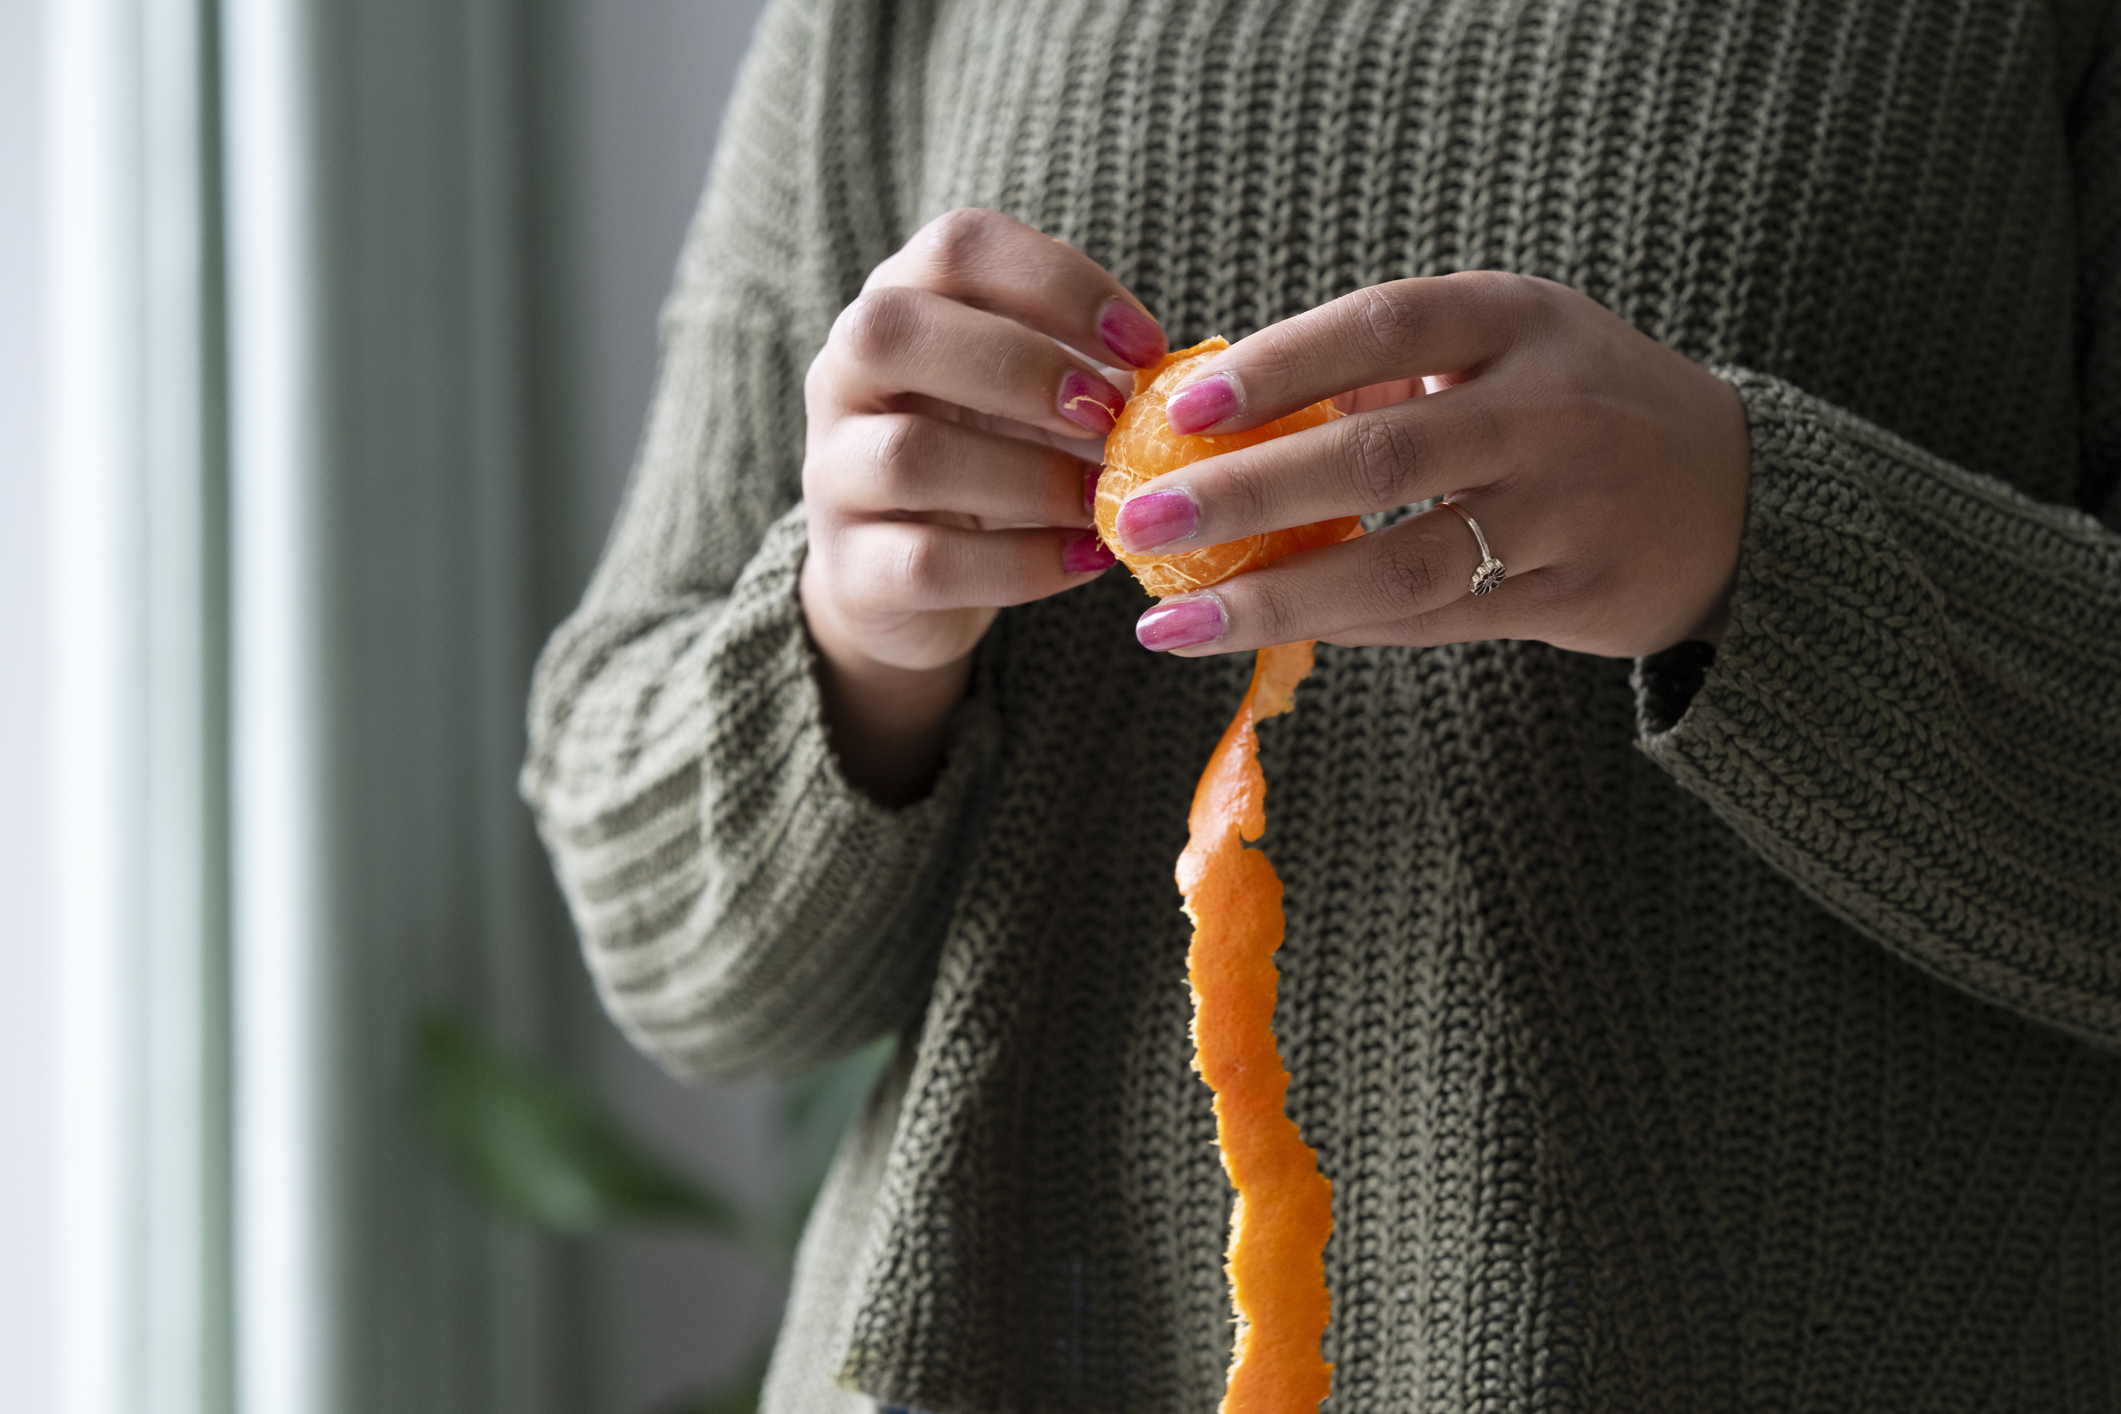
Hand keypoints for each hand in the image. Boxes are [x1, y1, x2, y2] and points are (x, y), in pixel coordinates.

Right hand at [800, 208, 1166, 801]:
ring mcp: (832, 473)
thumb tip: (1194, 384)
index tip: (1146, 343)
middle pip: (892, 331)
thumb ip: (1093, 375)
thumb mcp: (1035, 401)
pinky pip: (925, 562)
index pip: (957, 247)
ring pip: (908, 454)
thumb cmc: (994, 462)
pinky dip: (1021, 565)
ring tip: (1104, 501)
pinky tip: (1085, 561)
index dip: (1057, 282)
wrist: (906, 585)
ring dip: (1029, 478)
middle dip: (1021, 368)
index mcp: (902, 305)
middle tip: (1109, 416)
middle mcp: (843, 376)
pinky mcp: (850, 569)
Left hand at [1108, 273, 1750, 659]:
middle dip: (1245, 493)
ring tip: (1172, 623)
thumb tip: (1217, 410)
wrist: (1735, 492)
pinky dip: (1342, 629)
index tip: (1181, 404)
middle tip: (1140, 519)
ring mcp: (1564, 511)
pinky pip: (1434, 621)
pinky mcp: (1570, 596)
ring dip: (1276, 600)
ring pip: (1401, 566)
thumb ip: (1386, 372)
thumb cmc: (1575, 402)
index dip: (1279, 364)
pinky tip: (1257, 637)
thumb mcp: (1505, 346)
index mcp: (1517, 320)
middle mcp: (1547, 410)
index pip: (1383, 327)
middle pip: (1379, 455)